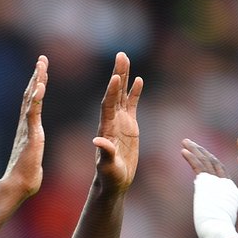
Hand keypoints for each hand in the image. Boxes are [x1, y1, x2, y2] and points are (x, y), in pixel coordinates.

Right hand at [1, 56, 48, 199]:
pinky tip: (40, 85)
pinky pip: (33, 113)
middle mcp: (26, 124)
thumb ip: (32, 150)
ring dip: (36, 80)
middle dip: (36, 75)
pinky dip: (36, 98)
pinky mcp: (30, 135)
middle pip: (30, 94)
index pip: (32, 102)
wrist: (18, 186)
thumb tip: (31, 152)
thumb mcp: (32, 157)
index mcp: (28, 128)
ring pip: (31, 99)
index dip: (36, 86)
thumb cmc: (25, 177)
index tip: (41, 72)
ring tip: (42, 64)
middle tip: (42, 59)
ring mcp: (27, 128)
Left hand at [93, 52, 143, 193]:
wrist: (114, 181)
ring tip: (125, 58)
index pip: (108, 105)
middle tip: (120, 55)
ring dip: (124, 77)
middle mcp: (112, 121)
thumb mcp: (108, 166)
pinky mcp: (129, 126)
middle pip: (114, 93)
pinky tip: (139, 80)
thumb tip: (98, 141)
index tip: (115, 76)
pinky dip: (134, 92)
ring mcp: (120, 122)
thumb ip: (105, 153)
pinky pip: (132, 105)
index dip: (111, 91)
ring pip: (122, 94)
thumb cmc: (110, 176)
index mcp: (106, 128)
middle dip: (118, 74)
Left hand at [182, 139, 237, 237]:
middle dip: (202, 151)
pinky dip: (191, 156)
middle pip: (213, 162)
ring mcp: (216, 182)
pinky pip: (198, 165)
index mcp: (229, 192)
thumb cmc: (216, 235)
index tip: (202, 154)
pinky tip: (182, 150)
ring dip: (194, 149)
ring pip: (205, 160)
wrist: (218, 234)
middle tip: (191, 143)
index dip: (211, 161)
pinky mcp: (207, 183)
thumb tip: (205, 226)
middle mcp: (224, 184)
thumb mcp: (215, 224)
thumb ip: (211, 218)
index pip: (220, 172)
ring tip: (184, 141)